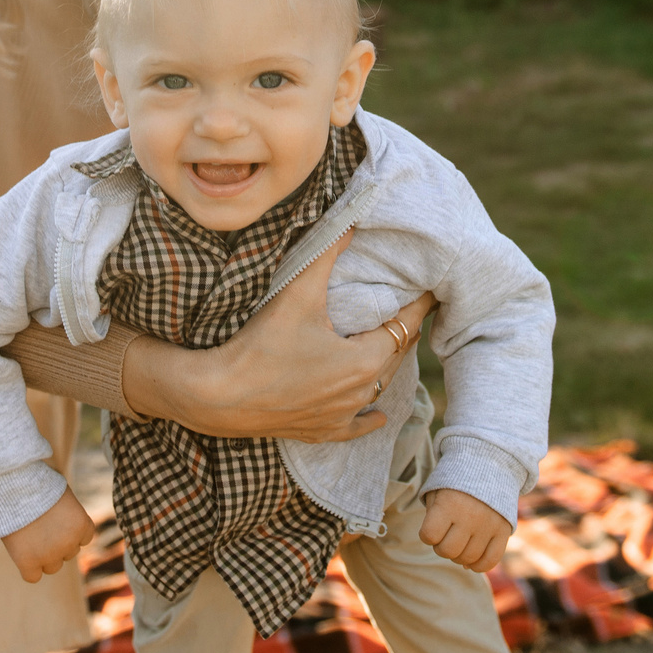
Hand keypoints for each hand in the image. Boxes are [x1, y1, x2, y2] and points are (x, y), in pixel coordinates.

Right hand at [0, 488, 94, 583]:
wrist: (13, 486)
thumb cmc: (37, 483)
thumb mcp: (62, 494)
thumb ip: (69, 512)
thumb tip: (66, 519)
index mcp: (82, 525)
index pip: (83, 539)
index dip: (69, 532)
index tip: (57, 522)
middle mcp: (69, 543)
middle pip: (68, 553)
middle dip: (57, 543)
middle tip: (40, 527)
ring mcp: (49, 555)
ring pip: (52, 567)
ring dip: (44, 557)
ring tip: (29, 538)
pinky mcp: (28, 563)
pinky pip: (32, 576)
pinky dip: (28, 569)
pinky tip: (22, 555)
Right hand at [119, 230, 435, 442]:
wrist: (219, 396)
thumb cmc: (260, 346)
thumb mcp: (297, 293)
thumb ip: (327, 253)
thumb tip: (351, 221)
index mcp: (364, 361)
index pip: (405, 326)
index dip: (420, 306)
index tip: (433, 291)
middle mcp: (361, 392)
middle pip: (395, 357)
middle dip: (404, 332)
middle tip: (411, 310)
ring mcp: (341, 416)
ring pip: (378, 388)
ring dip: (386, 367)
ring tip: (391, 346)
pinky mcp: (320, 431)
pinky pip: (355, 427)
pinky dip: (367, 418)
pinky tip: (376, 415)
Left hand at [419, 488, 509, 572]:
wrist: (490, 463)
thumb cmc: (456, 481)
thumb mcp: (438, 491)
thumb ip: (436, 521)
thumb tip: (459, 561)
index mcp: (449, 504)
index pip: (429, 535)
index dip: (427, 534)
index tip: (432, 525)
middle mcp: (470, 516)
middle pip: (448, 551)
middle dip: (442, 547)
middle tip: (446, 535)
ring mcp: (488, 525)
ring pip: (468, 559)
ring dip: (459, 555)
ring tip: (461, 540)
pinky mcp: (504, 530)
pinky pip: (490, 560)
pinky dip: (479, 565)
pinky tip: (473, 557)